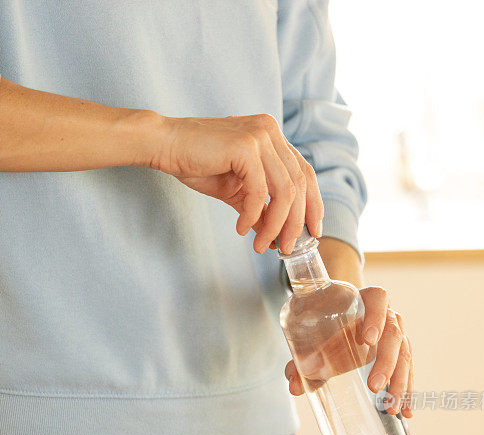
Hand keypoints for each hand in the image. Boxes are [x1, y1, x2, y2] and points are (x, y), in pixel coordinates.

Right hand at [149, 113, 323, 254]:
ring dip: (275, 224)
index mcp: (273, 137)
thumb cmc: (197, 164)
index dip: (313, 205)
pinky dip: (253, 215)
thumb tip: (276, 237)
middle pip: (300, 184)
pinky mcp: (245, 146)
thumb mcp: (236, 192)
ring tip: (262, 245)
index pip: (305, 173)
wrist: (165, 145)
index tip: (313, 232)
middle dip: (296, 222)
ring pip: (284, 190)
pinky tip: (240, 228)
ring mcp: (260, 135)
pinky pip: (259, 191)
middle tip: (287, 248)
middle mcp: (271, 131)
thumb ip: (259, 209)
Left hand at [285, 286, 413, 417]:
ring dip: (400, 382)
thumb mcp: (312, 334)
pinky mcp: (400, 352)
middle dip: (386, 362)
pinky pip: (407, 370)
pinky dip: (407, 391)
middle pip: (394, 333)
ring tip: (391, 407)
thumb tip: (295, 386)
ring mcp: (396, 333)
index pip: (378, 298)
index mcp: (365, 300)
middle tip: (374, 386)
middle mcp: (386, 314)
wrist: (340, 315)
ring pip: (404, 354)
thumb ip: (302, 358)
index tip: (368, 339)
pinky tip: (406, 412)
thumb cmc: (326, 323)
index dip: (376, 317)